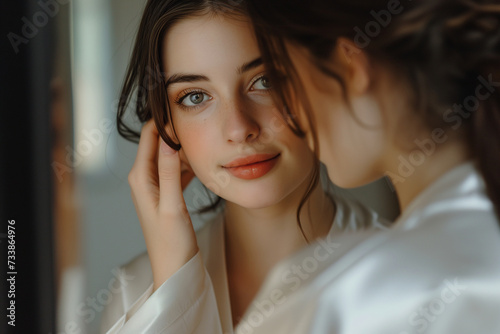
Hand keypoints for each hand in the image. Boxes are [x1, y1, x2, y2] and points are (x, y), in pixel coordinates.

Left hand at [128, 120, 197, 290]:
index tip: (184, 108)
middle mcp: (144, 178)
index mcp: (140, 177)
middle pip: (159, 142)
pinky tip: (203, 162)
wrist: (174, 268)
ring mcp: (156, 185)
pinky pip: (177, 169)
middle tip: (201, 122)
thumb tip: (168, 140)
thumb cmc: (171, 243)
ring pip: (170, 155)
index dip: (164, 119)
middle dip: (177, 131)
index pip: (150, 136)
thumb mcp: (171, 206)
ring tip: (205, 138)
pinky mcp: (167, 193)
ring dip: (184, 147)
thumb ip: (168, 172)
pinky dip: (188, 163)